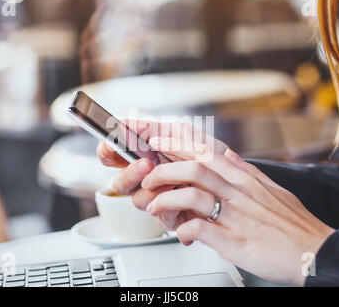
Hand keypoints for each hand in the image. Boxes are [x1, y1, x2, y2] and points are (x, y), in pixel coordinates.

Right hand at [97, 121, 227, 223]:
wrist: (232, 176)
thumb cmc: (207, 153)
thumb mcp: (180, 133)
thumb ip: (152, 129)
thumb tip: (124, 122)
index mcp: (143, 157)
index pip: (112, 157)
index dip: (106, 152)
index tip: (110, 146)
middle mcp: (145, 180)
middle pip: (119, 184)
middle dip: (130, 174)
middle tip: (146, 164)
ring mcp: (156, 198)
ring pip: (137, 200)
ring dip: (154, 190)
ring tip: (176, 180)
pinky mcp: (169, 215)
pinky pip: (160, 215)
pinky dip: (172, 205)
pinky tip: (184, 196)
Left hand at [139, 136, 334, 285]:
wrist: (315, 253)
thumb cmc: (293, 224)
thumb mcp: (273, 189)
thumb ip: (248, 171)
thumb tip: (230, 155)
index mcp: (245, 179)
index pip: (205, 153)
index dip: (177, 145)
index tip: (157, 142)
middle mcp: (238, 193)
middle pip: (194, 169)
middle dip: (164, 171)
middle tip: (148, 178)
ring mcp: (235, 216)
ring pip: (192, 196)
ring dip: (166, 200)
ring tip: (154, 207)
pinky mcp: (234, 241)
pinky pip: (200, 230)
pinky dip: (183, 230)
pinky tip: (179, 233)